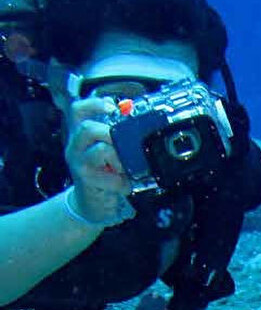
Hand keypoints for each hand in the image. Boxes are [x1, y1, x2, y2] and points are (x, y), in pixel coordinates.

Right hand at [64, 97, 134, 225]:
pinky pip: (109, 176)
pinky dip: (123, 181)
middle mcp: (76, 146)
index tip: (113, 107)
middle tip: (126, 145)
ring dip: (120, 159)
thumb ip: (115, 137)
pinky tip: (125, 185)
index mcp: (81, 135)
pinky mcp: (87, 181)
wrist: (91, 205)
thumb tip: (136, 120)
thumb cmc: (103, 176)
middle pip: (88, 127)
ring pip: (101, 150)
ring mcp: (79, 163)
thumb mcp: (107, 153)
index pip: (79, 110)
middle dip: (112, 133)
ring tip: (126, 168)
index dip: (95, 104)